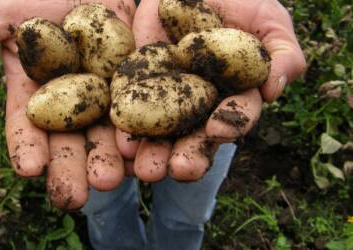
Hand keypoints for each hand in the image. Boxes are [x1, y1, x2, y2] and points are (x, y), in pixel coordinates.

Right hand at [0, 0, 135, 208]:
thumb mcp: (6, 15)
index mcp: (37, 96)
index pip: (27, 127)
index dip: (26, 147)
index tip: (28, 169)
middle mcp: (70, 105)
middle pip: (70, 142)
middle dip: (72, 169)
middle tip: (75, 198)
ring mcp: (105, 99)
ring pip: (108, 135)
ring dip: (111, 160)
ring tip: (114, 181)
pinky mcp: (137, 88)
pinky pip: (142, 113)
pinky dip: (144, 133)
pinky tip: (144, 154)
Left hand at [116, 0, 305, 181]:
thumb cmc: (238, 0)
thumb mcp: (268, 19)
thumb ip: (282, 53)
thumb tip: (274, 90)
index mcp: (234, 95)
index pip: (236, 116)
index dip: (230, 123)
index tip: (218, 129)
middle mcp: (199, 104)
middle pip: (195, 137)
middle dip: (189, 156)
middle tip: (179, 170)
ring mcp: (166, 97)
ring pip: (161, 133)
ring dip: (153, 152)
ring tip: (146, 169)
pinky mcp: (136, 84)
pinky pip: (129, 107)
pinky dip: (125, 126)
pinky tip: (121, 142)